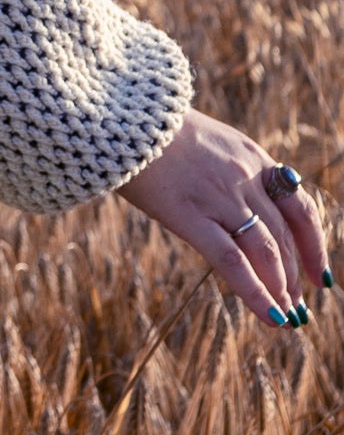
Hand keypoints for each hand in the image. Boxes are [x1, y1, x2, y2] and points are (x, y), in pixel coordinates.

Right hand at [119, 109, 329, 325]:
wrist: (117, 116)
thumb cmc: (149, 130)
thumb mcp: (203, 139)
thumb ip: (225, 169)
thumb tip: (233, 205)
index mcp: (251, 156)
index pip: (299, 208)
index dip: (314, 244)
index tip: (317, 274)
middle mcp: (244, 178)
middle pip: (284, 236)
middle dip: (294, 277)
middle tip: (298, 308)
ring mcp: (219, 197)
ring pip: (266, 251)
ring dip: (281, 289)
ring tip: (285, 317)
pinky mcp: (189, 216)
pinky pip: (232, 261)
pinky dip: (255, 292)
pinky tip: (269, 317)